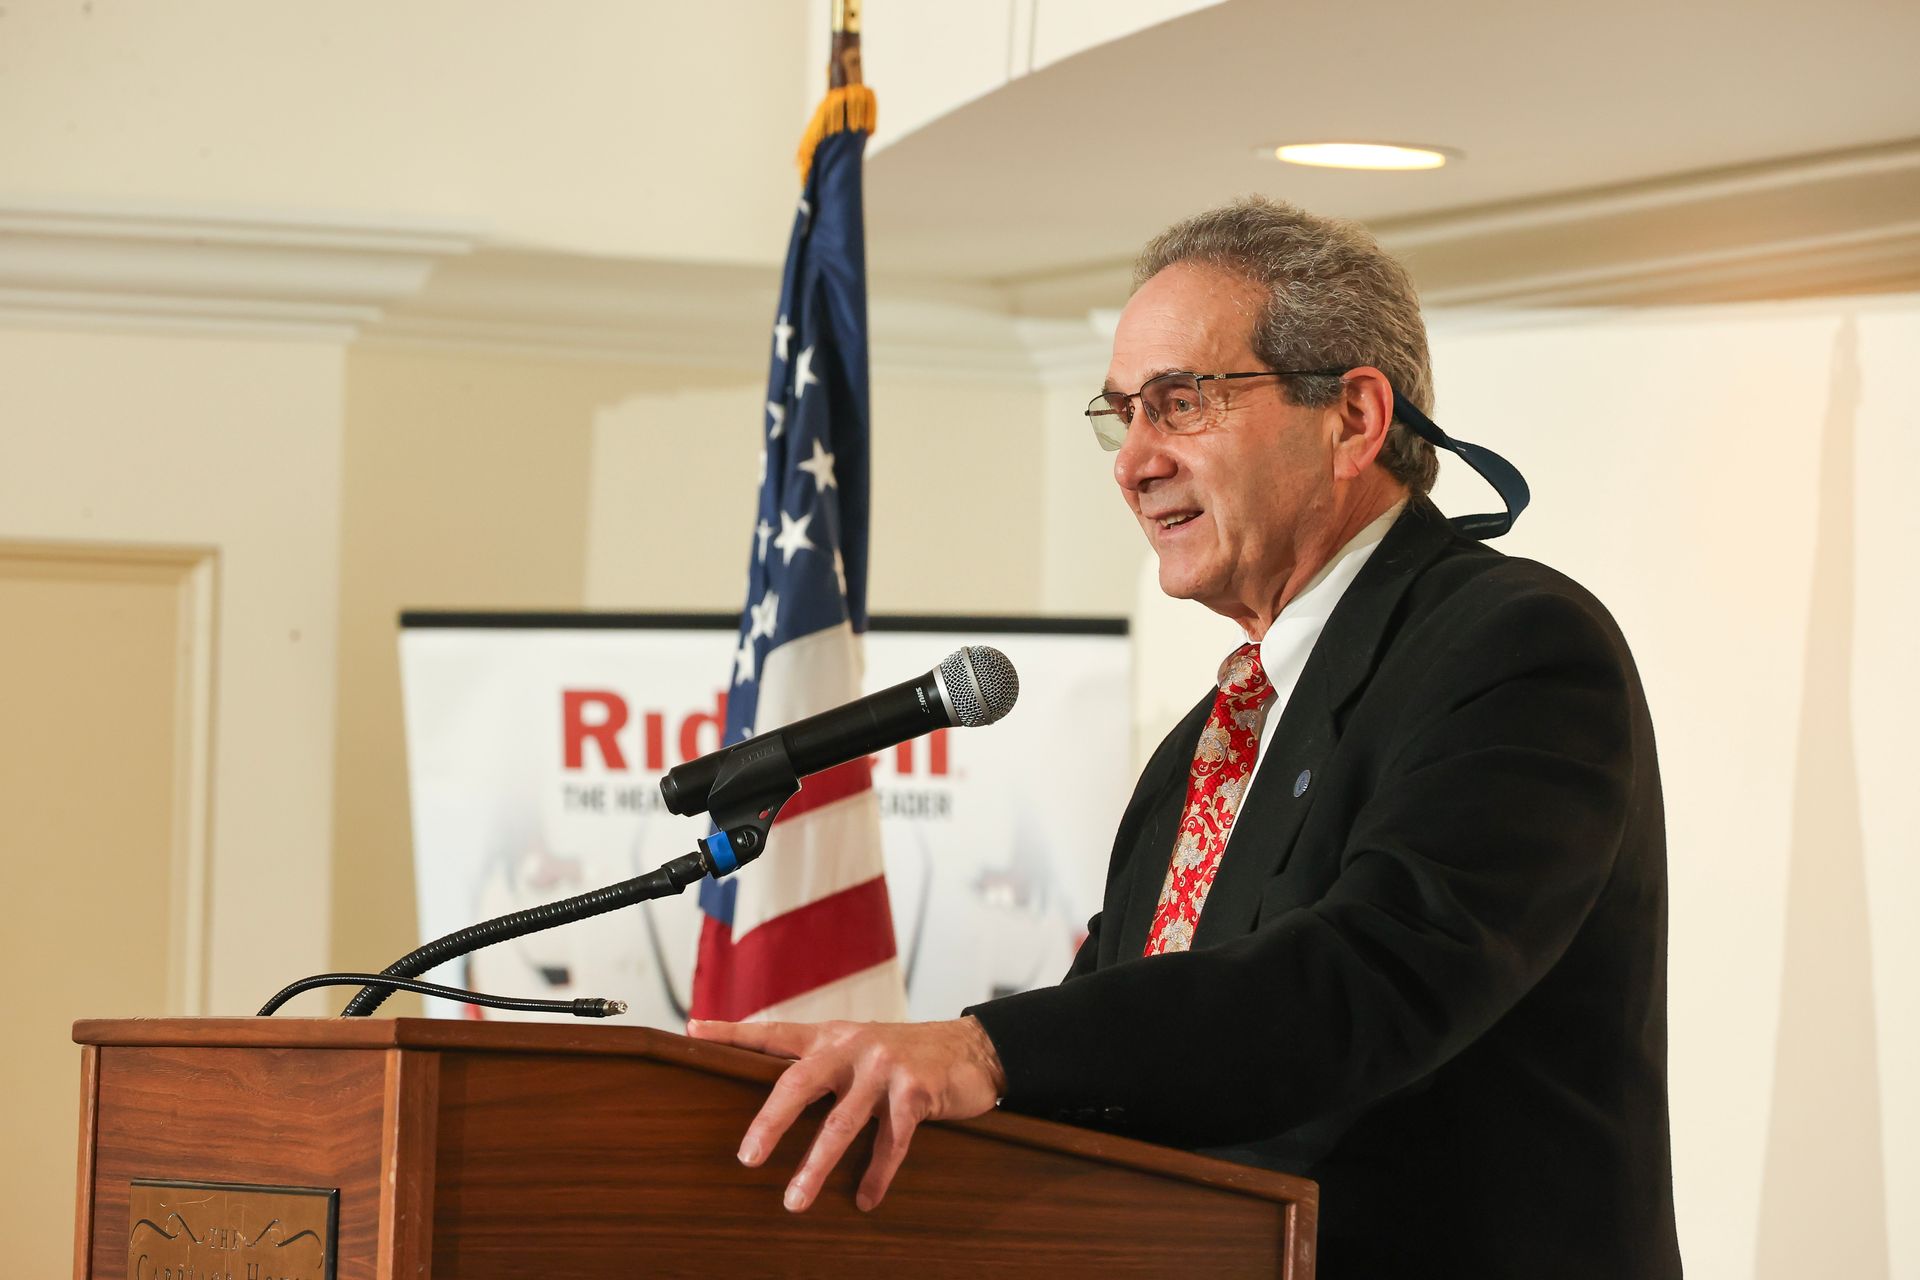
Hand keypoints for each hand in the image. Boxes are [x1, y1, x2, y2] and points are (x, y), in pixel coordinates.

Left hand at [685, 1015, 1006, 1212]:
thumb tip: (777, 1098)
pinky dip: (876, 1175)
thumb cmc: (906, 1055)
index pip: (773, 1032)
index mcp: (831, 1035)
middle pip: (800, 1082)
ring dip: (817, 1167)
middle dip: (771, 1121)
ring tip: (795, 1201)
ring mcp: (885, 1067)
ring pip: (841, 1123)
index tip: (693, 1032)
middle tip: (747, 1158)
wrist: (972, 1049)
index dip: (733, 1033)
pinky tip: (865, 1199)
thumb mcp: (861, 1047)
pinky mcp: (916, 1090)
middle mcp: (853, 1046)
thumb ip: (825, 1063)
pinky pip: (891, 1142)